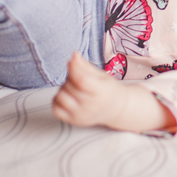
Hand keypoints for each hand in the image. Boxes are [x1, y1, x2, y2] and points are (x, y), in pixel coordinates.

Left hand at [53, 53, 176, 132]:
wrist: (119, 111)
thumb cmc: (110, 90)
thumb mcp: (102, 76)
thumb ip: (85, 66)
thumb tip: (72, 55)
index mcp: (99, 92)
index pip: (79, 77)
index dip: (75, 65)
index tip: (74, 57)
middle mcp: (89, 105)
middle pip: (69, 84)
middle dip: (74, 78)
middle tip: (84, 78)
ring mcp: (80, 115)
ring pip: (62, 95)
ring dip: (67, 88)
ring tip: (79, 89)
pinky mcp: (72, 121)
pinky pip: (56, 107)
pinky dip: (60, 100)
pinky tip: (71, 97)